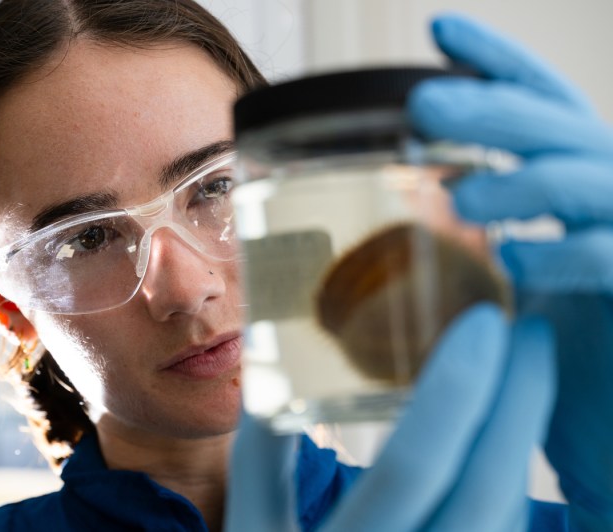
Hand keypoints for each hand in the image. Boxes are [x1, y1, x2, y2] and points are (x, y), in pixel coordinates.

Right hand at [226, 304, 555, 530]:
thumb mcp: (250, 528)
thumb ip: (260, 450)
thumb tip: (273, 354)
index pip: (411, 469)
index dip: (454, 390)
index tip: (486, 319)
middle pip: (487, 489)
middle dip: (519, 401)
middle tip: (530, 331)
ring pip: (508, 515)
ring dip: (522, 436)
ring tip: (523, 370)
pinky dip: (508, 473)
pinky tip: (503, 432)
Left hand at [408, 14, 612, 529]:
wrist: (603, 437)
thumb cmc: (545, 362)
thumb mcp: (504, 285)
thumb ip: (476, 241)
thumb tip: (402, 207)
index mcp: (569, 190)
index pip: (538, 106)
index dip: (497, 62)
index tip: (437, 30)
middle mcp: (608, 201)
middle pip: (559, 127)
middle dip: (494, 107)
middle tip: (423, 103)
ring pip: (590, 178)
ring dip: (524, 180)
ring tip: (459, 195)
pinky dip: (568, 255)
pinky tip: (519, 262)